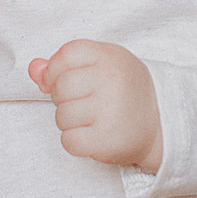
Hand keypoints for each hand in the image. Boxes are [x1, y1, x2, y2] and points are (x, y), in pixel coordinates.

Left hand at [29, 40, 162, 172]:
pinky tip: (93, 135)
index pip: (65, 55)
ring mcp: (110, 110)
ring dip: (70, 122)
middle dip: (64, 98)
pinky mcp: (107, 140)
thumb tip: (34, 69)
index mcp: (110, 57)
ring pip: (61, 116)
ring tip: (93, 119)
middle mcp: (111, 80)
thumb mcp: (101, 66)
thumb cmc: (126, 90)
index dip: (56, 70)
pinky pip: (68, 141)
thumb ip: (64, 65)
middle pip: (59, 88)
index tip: (65, 80)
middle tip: (86, 102)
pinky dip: (75, 141)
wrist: (162, 123)